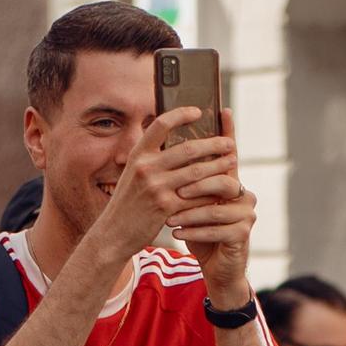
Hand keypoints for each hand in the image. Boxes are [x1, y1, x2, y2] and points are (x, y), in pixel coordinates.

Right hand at [89, 109, 243, 268]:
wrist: (113, 233)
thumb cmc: (128, 203)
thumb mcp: (133, 174)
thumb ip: (151, 159)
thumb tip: (178, 144)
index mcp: (138, 154)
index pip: (161, 124)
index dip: (181, 114)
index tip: (198, 111)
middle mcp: (146, 167)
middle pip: (188, 149)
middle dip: (213, 144)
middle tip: (229, 143)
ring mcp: (156, 187)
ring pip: (197, 172)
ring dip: (218, 166)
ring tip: (231, 162)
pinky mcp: (166, 208)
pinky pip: (196, 197)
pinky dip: (211, 193)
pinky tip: (222, 189)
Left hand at [165, 109, 257, 300]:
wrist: (217, 267)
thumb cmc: (200, 231)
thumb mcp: (190, 203)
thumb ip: (185, 179)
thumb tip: (165, 149)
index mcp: (230, 181)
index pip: (229, 152)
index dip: (228, 130)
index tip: (223, 109)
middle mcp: (243, 193)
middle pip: (221, 179)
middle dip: (195, 185)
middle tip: (174, 190)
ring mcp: (246, 213)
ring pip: (216, 207)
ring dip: (190, 213)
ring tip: (169, 218)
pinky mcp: (244, 233)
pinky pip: (217, 229)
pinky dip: (194, 232)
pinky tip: (177, 234)